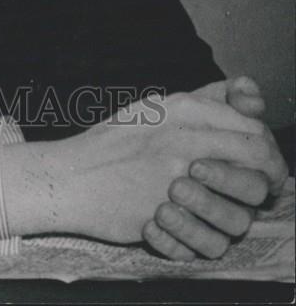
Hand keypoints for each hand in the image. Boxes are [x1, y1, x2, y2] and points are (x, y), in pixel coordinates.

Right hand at [0, 87, 284, 246]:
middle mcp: (183, 140)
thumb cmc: (113, 142)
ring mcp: (173, 180)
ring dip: (234, 216)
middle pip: (257, 164)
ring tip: (217, 212)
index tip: (263, 163)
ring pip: (241, 212)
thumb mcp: (157, 106)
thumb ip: (205, 99)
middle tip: (259, 190)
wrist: (70, 176)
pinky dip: (203, 242)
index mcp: (183, 110)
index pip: (252, 128)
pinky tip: (190, 230)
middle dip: (265, 180)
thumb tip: (248, 93)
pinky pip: (209, 243)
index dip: (267, 149)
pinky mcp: (163, 216)